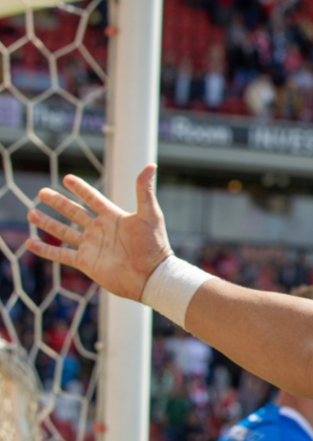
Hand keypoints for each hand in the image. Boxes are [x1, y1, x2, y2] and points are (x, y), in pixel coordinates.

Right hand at [25, 165, 171, 301]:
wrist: (151, 275)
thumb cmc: (154, 244)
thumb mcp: (150, 214)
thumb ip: (144, 190)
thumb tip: (151, 165)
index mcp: (113, 217)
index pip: (93, 198)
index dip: (81, 188)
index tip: (67, 178)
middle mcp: (100, 230)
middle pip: (74, 212)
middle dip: (58, 202)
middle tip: (41, 192)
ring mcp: (92, 246)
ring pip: (64, 231)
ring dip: (48, 223)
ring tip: (31, 213)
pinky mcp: (86, 262)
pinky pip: (61, 254)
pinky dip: (45, 249)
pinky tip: (30, 243)